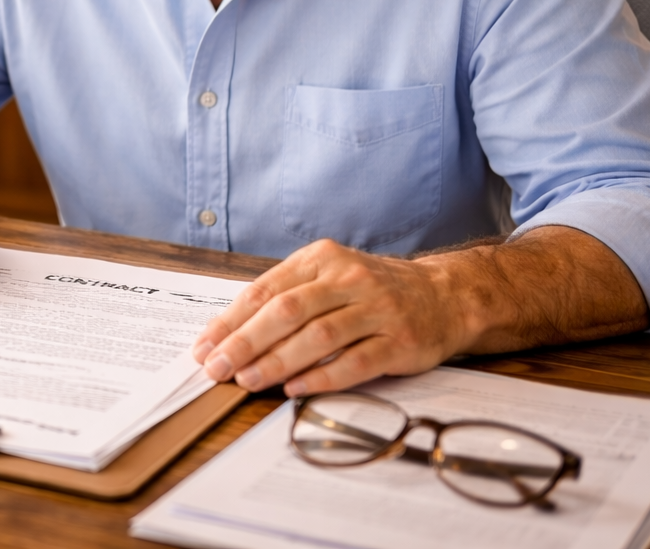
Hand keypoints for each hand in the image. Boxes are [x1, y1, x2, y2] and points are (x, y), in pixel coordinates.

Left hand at [191, 238, 466, 396]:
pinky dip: (322, 377)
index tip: (204, 346)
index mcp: (321, 259)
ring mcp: (377, 309)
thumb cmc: (371, 291)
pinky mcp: (400, 341)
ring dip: (277, 362)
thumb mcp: (328, 277)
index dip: (230, 320)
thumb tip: (230, 334)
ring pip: (318, 337)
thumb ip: (286, 298)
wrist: (445, 295)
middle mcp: (349, 279)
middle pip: (287, 311)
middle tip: (217, 368)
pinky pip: (356, 362)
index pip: (265, 290)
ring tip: (248, 381)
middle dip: (245, 342)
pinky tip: (295, 389)